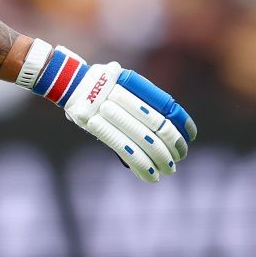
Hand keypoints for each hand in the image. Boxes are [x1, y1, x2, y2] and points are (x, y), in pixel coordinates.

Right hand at [31, 47, 196, 181]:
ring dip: (159, 158)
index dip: (182, 121)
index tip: (190, 135)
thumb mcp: (121, 82)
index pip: (166, 104)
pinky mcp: (95, 125)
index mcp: (133, 82)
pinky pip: (124, 149)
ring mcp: (108, 109)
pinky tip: (151, 176)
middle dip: (172, 144)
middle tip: (180, 157)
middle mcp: (123, 94)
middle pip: (158, 124)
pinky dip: (140, 164)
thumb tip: (164, 127)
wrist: (66, 81)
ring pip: (143, 139)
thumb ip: (140, 100)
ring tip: (169, 170)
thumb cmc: (98, 86)